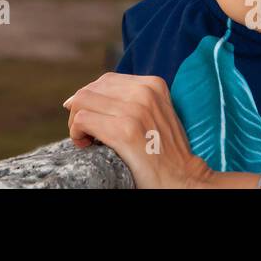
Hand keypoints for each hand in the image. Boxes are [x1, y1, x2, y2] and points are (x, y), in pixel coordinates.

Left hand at [63, 72, 212, 188]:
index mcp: (153, 85)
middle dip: (80, 109)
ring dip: (76, 122)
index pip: (105, 81)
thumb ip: (132, 100)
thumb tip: (86, 96)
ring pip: (82, 101)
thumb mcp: (156, 114)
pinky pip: (83, 120)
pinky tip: (85, 144)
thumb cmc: (165, 152)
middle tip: (86, 132)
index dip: (91, 99)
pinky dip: (76, 132)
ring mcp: (135, 110)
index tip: (90, 118)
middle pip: (90, 89)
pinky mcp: (124, 131)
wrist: (184, 179)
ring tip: (86, 139)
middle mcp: (144, 92)